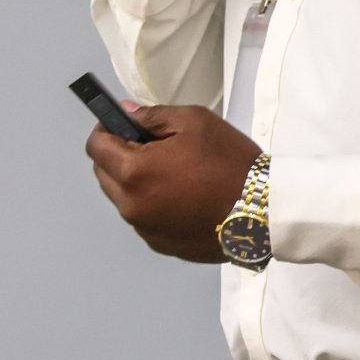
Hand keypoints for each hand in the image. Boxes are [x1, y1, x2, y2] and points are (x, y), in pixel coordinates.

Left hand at [86, 103, 262, 262]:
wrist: (263, 212)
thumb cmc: (230, 163)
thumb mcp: (193, 122)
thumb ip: (152, 116)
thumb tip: (126, 114)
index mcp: (133, 172)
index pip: (95, 146)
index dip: (106, 129)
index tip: (120, 124)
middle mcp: (131, 206)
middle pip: (104, 174)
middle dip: (119, 156)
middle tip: (152, 146)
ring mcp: (146, 229)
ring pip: (124, 199)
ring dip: (137, 182)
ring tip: (173, 173)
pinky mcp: (161, 245)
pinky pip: (145, 219)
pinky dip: (154, 204)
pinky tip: (183, 197)